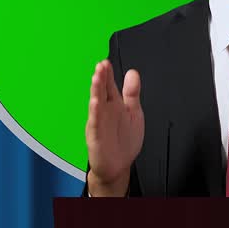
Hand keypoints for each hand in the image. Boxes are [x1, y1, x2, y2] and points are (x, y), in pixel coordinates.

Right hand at [85, 60, 143, 196]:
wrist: (118, 165)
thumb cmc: (124, 140)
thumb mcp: (133, 112)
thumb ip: (132, 93)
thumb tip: (133, 73)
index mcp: (114, 104)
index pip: (109, 85)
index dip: (108, 73)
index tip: (106, 61)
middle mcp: (105, 111)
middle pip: (101, 91)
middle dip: (101, 78)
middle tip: (101, 65)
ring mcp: (99, 123)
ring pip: (96, 104)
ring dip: (96, 90)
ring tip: (96, 77)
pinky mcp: (97, 136)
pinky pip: (95, 123)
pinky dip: (95, 113)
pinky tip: (95, 103)